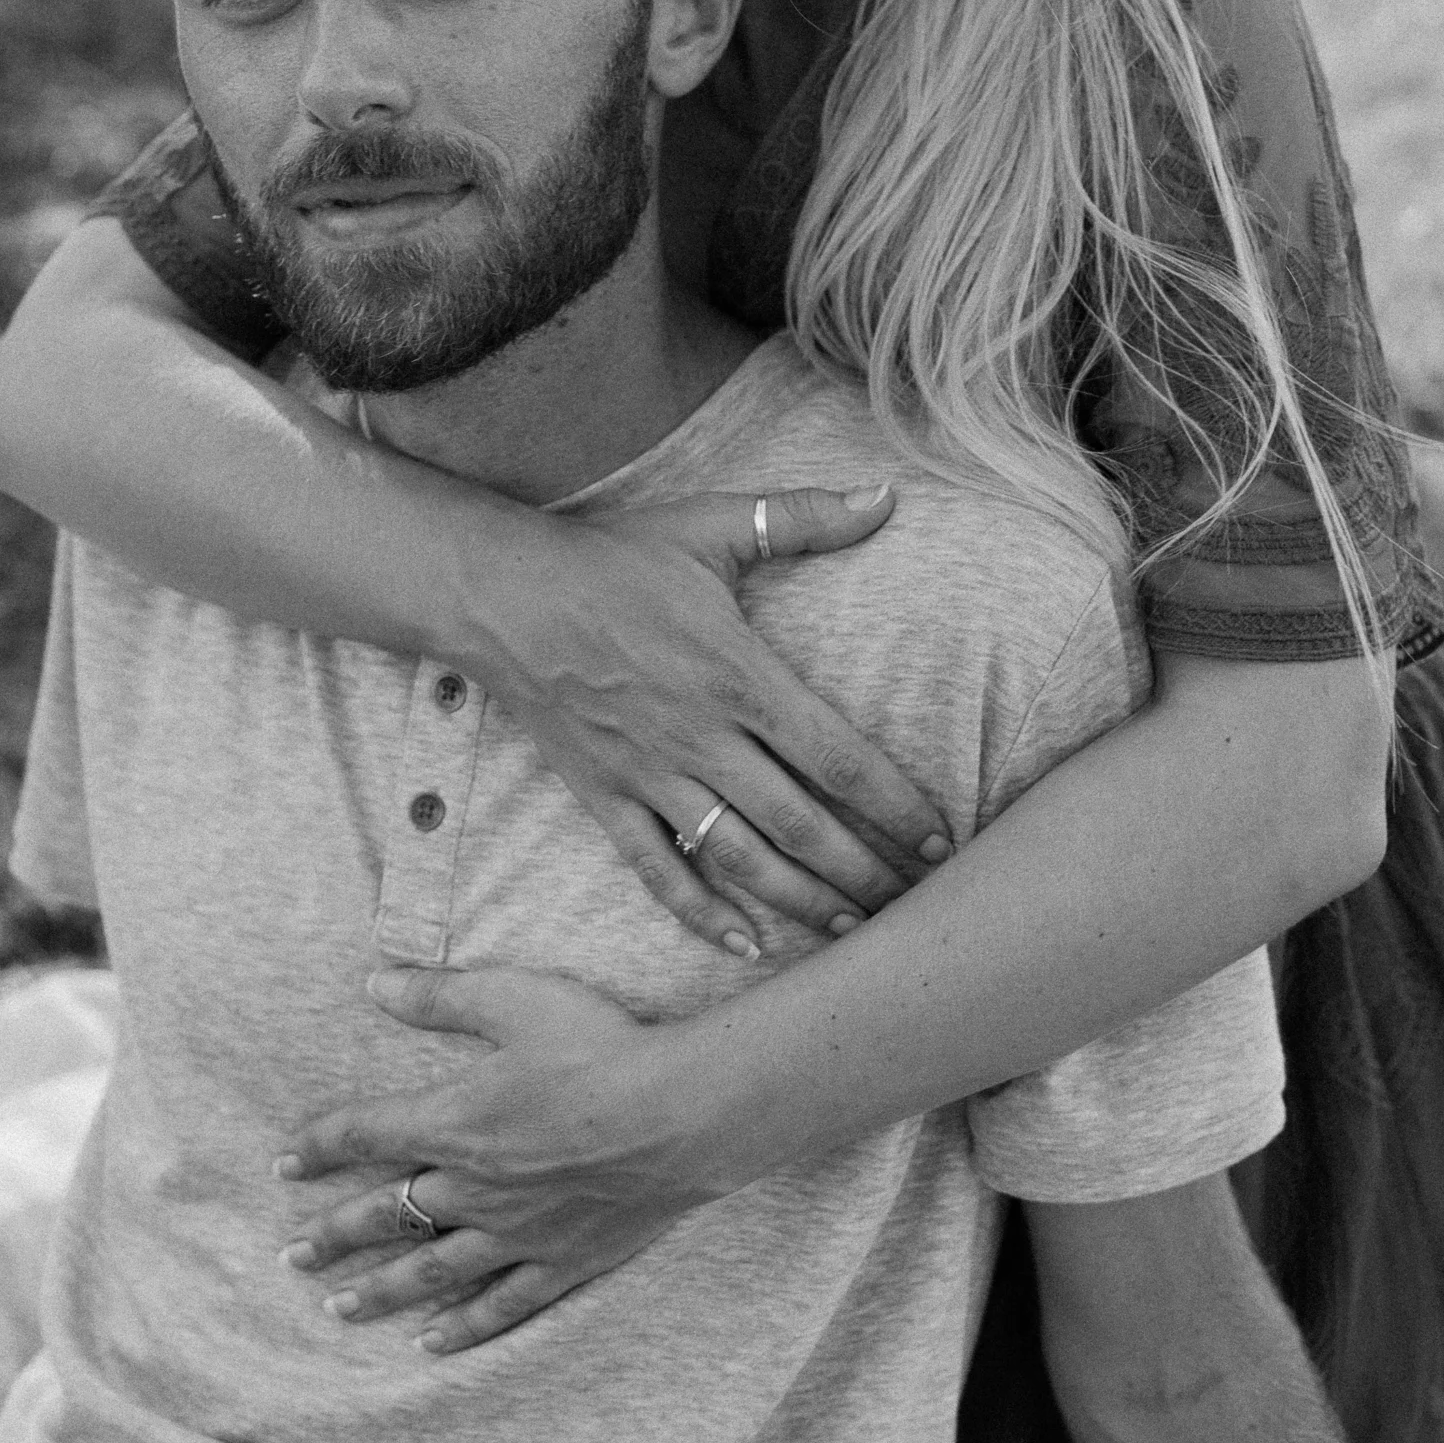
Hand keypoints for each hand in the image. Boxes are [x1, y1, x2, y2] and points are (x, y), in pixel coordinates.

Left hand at [276, 965, 702, 1351]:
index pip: (364, 1136)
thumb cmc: (602, 1046)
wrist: (681, 1114)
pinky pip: (500, 1304)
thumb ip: (441, 995)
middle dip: (332, 1237)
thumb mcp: (516, 999)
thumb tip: (375, 983)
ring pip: (430, 1272)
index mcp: (454, 1121)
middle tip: (290, 1257)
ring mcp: (516, 1232)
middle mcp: (472, 1187)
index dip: (318, 1149)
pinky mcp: (562, 1262)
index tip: (285, 1164)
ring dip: (378, 1291)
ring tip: (336, 1310)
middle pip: (384, 1216)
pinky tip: (432, 1343)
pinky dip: (462, 1327)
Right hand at [493, 484, 949, 959]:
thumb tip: (887, 495)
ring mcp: (651, 776)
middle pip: (800, 825)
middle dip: (865, 871)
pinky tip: (746, 947)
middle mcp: (701, 738)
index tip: (942, 837)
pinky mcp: (605, 798)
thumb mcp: (711, 526)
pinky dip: (701, 915)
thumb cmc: (613, 558)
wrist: (501, 595)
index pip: (837, 757)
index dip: (895, 804)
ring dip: (802, 902)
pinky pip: (658, 871)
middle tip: (918, 905)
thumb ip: (803, 517)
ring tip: (855, 931)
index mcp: (738, 676)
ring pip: (740, 860)